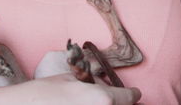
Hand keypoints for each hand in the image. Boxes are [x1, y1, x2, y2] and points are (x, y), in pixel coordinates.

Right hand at [24, 73, 140, 104]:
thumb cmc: (46, 91)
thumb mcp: (70, 78)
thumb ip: (89, 80)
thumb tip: (99, 80)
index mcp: (103, 98)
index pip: (128, 96)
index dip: (132, 94)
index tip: (134, 93)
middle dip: (118, 103)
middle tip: (109, 98)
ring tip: (92, 101)